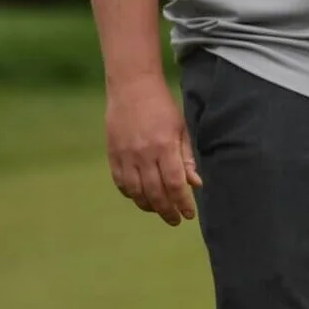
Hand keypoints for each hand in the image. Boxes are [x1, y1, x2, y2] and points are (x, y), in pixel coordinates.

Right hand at [106, 74, 198, 224]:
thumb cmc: (162, 107)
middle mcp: (143, 154)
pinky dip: (131, 194)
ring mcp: (125, 155)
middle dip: (167, 211)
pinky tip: (140, 197)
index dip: (182, 203)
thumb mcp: (181, 128)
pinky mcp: (112, 154)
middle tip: (175, 220)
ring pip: (136, 192)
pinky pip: (120, 183)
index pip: (175, 184)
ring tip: (160, 210)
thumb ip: (186, 157)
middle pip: (155, 193)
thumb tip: (196, 184)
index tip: (189, 214)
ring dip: (148, 206)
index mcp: (164, 146)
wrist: (132, 87)